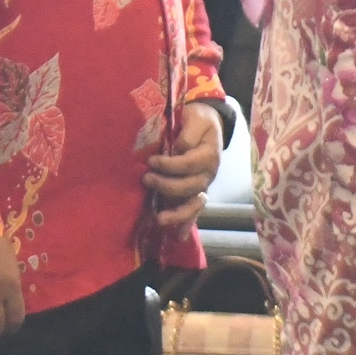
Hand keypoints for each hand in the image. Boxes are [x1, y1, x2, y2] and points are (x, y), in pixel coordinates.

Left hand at [143, 101, 224, 228]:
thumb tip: (177, 149)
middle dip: (166, 186)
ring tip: (159, 218)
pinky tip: (178, 236)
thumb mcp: (195, 118)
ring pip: (192, 204)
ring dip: (176, 213)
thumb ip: (187, 133)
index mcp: (209, 155)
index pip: (188, 165)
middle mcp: (208, 174)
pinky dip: (187, 223)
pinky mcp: (196, 193)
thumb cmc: (197, 120)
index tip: (151, 161)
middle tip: (146, 179)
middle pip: (189, 187)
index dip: (169, 165)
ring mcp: (202, 186)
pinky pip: (194, 211)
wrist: (207, 124)